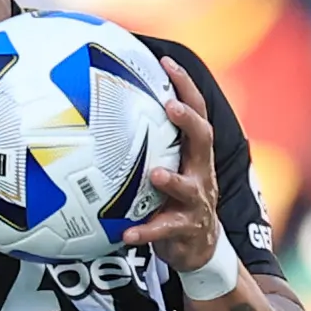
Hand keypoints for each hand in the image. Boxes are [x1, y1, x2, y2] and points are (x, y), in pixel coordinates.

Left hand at [125, 55, 228, 273]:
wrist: (198, 247)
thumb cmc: (175, 200)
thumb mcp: (167, 167)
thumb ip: (149, 145)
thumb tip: (107, 112)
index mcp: (194, 154)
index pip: (197, 113)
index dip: (186, 87)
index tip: (168, 62)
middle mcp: (200, 173)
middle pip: (203, 140)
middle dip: (189, 121)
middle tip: (171, 106)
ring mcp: (196, 202)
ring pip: (188, 187)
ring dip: (172, 179)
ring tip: (155, 174)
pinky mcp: (186, 230)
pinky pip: (165, 229)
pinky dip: (146, 231)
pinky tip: (127, 233)